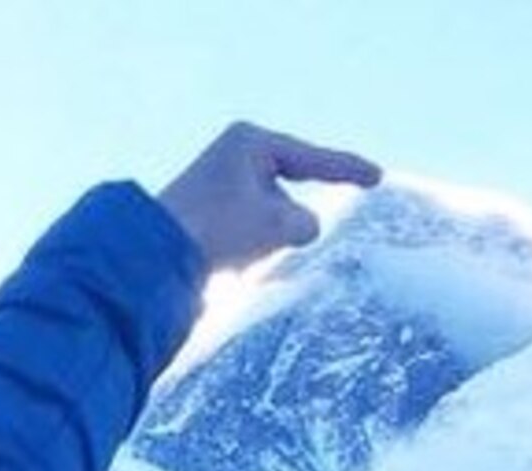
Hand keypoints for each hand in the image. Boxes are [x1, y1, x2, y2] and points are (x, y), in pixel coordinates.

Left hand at [156, 122, 380, 271]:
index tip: (377, 178)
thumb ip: (305, 222)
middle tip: (286, 239)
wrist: (154, 260)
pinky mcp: (205, 217)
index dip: (347, 169)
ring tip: (245, 256)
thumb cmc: (216, 231)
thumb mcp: (277, 224)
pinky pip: (245, 231)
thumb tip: (304, 228)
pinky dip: (252, 247)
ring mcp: (217, 186)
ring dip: (269, 237)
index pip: (311, 158)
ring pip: (267, 215)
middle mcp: (232, 158)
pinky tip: (237, 265)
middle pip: (287, 187)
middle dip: (292, 217)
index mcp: (250, 144)